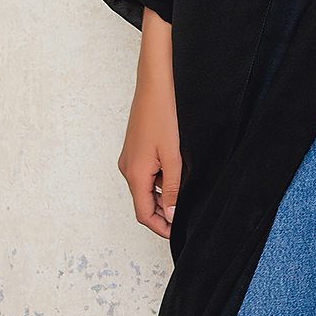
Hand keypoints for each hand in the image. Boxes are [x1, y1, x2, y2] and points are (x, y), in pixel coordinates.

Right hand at [118, 7, 181, 234]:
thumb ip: (172, 189)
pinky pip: (147, 173)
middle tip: (187, 215)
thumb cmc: (163, 115)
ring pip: (146, 188)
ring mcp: (130, 158)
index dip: (161, 227)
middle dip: (164, 213)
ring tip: (187, 192)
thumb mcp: (173, 157)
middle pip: (144, 203)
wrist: (155, 83)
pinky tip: (179, 172)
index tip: (179, 232)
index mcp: (135, 174)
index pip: (144, 214)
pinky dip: (161, 180)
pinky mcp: (136, 149)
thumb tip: (170, 214)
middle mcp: (128, 169)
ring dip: (164, 196)